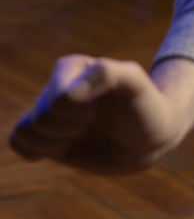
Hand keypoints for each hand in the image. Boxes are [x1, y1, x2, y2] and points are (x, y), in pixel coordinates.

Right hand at [8, 54, 193, 173]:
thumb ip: (106, 74)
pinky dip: (36, 151)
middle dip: (67, 129)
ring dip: (51, 142)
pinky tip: (63, 147)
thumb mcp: (134, 83)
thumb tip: (68, 94)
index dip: (78, 114)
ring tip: (79, 135)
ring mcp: (51, 112)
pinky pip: (18, 144)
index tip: (100, 109)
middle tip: (92, 124)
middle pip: (39, 118)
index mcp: (72, 67)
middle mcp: (56, 87)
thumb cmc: (144, 105)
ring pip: (24, 131)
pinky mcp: (47, 136)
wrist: (149, 135)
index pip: (57, 100)